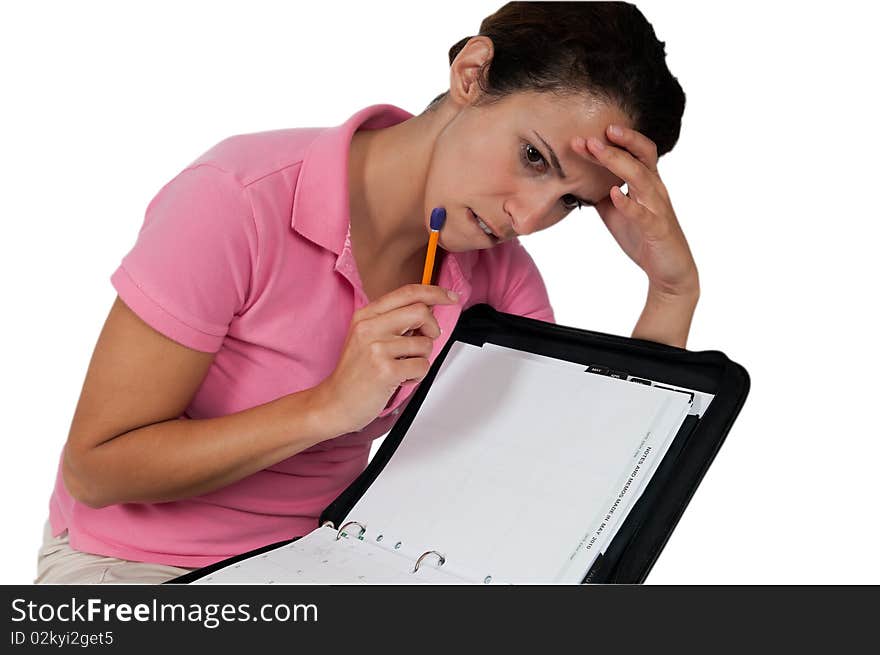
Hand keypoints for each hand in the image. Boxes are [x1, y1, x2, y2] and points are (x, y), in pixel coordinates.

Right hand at [311, 284, 458, 433]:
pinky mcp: (386, 371)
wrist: (334, 403)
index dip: (434, 292)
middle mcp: (369, 328)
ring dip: (420, 358)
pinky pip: (422, 366)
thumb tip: (427, 310)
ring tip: (401, 367)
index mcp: (366, 316)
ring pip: (424, 344)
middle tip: (425, 339)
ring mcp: (377, 349)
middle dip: (432, 327)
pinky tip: (400, 379)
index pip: (407, 293)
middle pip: (420, 312)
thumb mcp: (366, 337)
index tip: (450, 297)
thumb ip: (392, 321)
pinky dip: (417, 376)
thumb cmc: (355, 373)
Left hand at [573, 125, 698, 297]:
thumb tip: (577, 180)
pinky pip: (643, 214)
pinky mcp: (657, 229)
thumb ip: (601, 194)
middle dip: (619, 143)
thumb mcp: (616, 212)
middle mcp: (655, 190)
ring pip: (642, 178)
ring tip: (598, 152)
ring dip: (619, 163)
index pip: (633, 153)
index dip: (611, 143)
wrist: (668, 269)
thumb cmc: (643, 237)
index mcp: (647, 183)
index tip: (583, 138)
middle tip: (592, 136)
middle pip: (642, 156)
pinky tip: (614, 194)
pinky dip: (628, 203)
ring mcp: (658, 208)